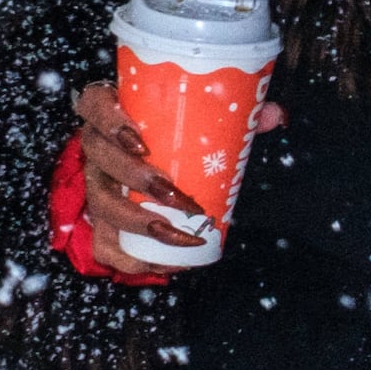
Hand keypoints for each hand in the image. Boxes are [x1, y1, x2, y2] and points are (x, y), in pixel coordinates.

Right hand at [69, 75, 234, 277]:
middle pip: (99, 157)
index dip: (110, 121)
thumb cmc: (174, 130)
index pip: (94, 104)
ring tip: (177, 233)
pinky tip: (164, 265)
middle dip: (136, 179)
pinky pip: (104, 244)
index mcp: (111, 110)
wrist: (144, 159)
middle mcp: (96, 146)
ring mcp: (95, 184)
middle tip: (176, 194)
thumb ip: (234, 111)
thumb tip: (276, 117)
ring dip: (138, 222)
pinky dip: (131, 259)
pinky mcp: (99, 220)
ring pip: (101, 203)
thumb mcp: (197, 115)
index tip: (141, 142)